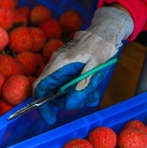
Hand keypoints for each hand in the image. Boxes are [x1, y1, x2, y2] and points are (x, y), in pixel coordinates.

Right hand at [33, 5, 131, 123]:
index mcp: (59, 64)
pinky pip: (70, 83)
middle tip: (84, 100)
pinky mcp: (69, 67)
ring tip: (92, 94)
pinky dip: (80, 89)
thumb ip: (82, 85)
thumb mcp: (95, 66)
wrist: (106, 30)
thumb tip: (70, 104)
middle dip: (67, 100)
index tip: (50, 117)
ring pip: (63, 89)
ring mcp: (62, 66)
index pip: (40, 87)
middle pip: (53, 91)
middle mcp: (56, 65)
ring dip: (77, 95)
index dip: (41, 104)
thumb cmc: (101, 45)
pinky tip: (92, 90)